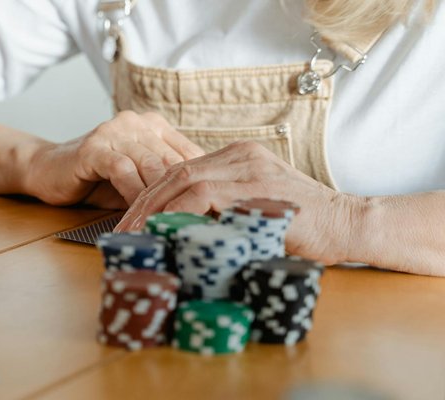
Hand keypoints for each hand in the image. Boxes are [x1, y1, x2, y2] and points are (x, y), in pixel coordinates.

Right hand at [25, 111, 203, 208]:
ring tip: (169, 223)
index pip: (189, 155)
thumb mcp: (137, 180)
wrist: (47, 170)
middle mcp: (137, 123)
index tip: (210, 213)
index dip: (200, 185)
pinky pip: (123, 171)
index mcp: (154, 126)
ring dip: (160, 199)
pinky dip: (133, 194)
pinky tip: (139, 213)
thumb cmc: (96, 180)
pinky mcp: (94, 147)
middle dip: (182, 195)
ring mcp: (114, 131)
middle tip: (193, 224)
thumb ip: (164, 185)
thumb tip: (201, 209)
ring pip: (150, 166)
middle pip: (171, 161)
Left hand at [114, 141, 361, 264]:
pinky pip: (203, 194)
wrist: (350, 225)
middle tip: (122, 231)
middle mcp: (240, 155)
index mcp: (237, 157)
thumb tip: (182, 234)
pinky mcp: (256, 185)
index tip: (131, 221)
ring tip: (135, 235)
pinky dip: (177, 213)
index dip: (150, 196)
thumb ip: (224, 210)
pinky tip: (162, 231)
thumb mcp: (255, 210)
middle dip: (142, 203)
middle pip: (174, 172)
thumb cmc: (304, 226)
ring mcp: (248, 167)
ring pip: (183, 179)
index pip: (180, 170)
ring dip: (153, 209)